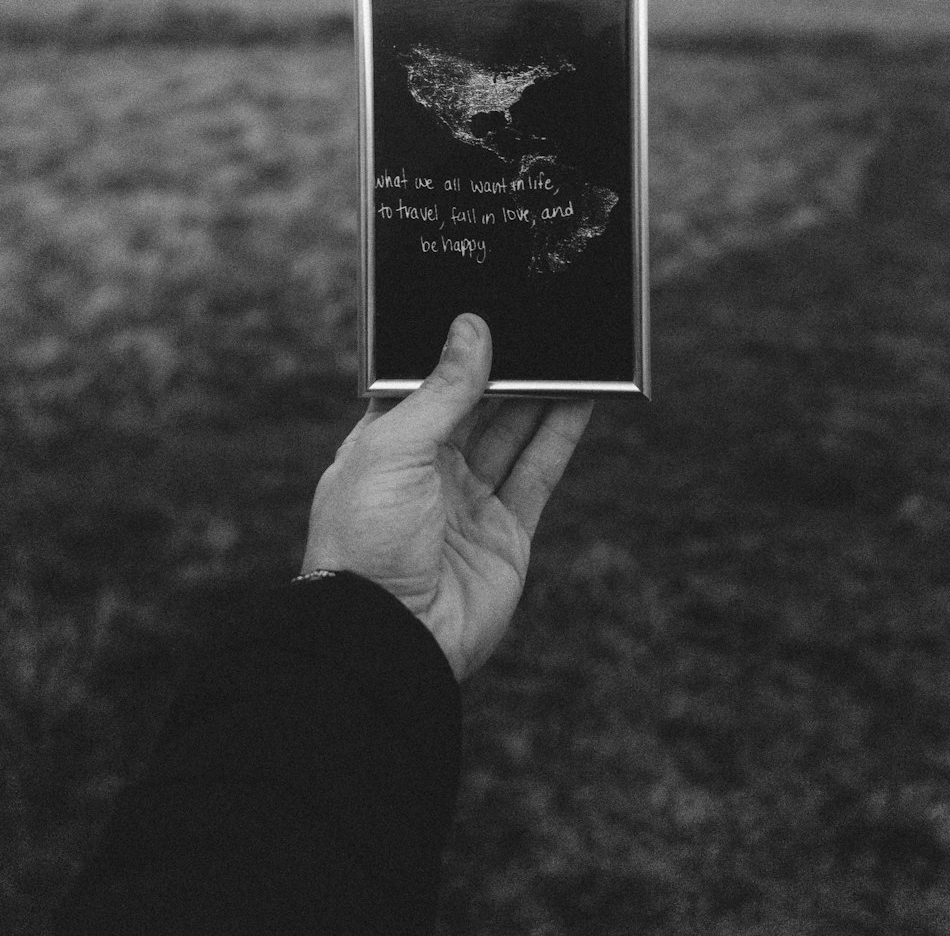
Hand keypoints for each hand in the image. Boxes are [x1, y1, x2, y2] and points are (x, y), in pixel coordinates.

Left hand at [301, 314, 592, 679]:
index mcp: (385, 447)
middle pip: (475, 407)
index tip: (487, 311)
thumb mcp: (394, 449)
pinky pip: (538, 473)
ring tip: (572, 349)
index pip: (424, 386)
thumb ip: (442, 390)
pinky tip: (583, 398)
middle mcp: (427, 472)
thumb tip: (471, 328)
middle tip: (540, 322)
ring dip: (540, 394)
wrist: (387, 639)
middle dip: (506, 369)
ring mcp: (468, 503)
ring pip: (512, 435)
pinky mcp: (507, 535)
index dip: (455, 352)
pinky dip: (561, 434)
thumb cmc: (367, 539)